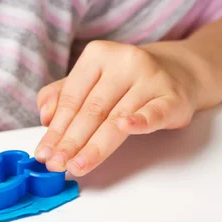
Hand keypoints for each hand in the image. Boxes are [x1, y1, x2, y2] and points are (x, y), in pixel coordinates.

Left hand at [35, 40, 200, 175]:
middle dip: (71, 142)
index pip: (71, 98)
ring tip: (78, 165)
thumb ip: (62, 96)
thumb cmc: (124, 82)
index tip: (44, 154)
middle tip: (57, 165)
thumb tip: (45, 117)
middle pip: (91, 111)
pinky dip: (140, 120)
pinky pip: (155, 111)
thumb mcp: (90, 82)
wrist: (177, 73)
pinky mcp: (173, 97)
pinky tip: (126, 128)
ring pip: (116, 119)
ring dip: (95, 147)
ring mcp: (151, 78)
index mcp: (98, 55)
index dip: (56, 129)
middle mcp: (125, 62)